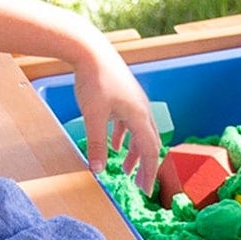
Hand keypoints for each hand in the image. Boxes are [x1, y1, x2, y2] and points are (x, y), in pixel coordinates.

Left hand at [72, 42, 160, 192]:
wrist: (90, 49)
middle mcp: (142, 110)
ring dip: (134, 153)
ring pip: (139, 133)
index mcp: (139, 116)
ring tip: (125, 169)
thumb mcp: (93, 117)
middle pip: (149, 143)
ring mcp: (134, 102)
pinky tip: (115, 145)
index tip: (146, 191)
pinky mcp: (124, 96)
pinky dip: (124, 137)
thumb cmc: (94, 80)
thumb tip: (98, 170)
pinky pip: (129, 123)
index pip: (150, 151)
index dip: (149, 173)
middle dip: (145, 166)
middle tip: (140, 185)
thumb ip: (97, 145)